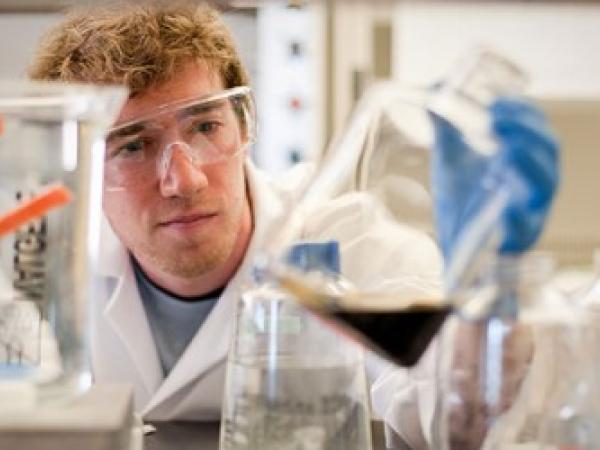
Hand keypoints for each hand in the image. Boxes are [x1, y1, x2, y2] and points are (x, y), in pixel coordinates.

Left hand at [430, 97, 558, 263]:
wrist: (452, 249)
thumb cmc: (460, 203)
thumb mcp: (450, 160)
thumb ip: (446, 127)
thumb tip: (435, 89)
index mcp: (524, 162)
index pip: (536, 129)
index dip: (522, 112)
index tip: (496, 101)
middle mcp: (534, 184)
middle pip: (548, 151)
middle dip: (525, 130)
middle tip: (495, 118)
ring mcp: (529, 212)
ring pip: (546, 185)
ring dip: (525, 162)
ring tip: (503, 149)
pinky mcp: (516, 241)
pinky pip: (524, 227)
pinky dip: (515, 214)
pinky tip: (501, 200)